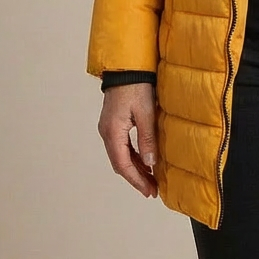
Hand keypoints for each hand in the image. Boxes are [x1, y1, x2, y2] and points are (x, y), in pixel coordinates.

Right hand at [98, 82, 158, 197]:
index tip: (149, 191)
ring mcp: (108, 128)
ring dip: (135, 167)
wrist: (126, 67)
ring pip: (120, 156)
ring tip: (150, 178)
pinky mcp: (112, 123)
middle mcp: (106, 133)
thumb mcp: (146, 113)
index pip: (124, 165)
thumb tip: (150, 164)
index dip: (137, 180)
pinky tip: (144, 160)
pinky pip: (121, 146)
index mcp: (112, 133)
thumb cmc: (136, 87)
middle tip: (152, 189)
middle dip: (136, 177)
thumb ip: (147, 139)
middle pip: (120, 163)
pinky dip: (132, 156)